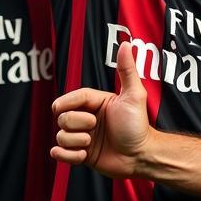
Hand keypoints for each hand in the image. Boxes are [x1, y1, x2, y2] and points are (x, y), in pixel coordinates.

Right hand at [52, 41, 150, 176]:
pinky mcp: (80, 154)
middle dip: (76, 123)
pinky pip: (60, 154)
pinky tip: (83, 156)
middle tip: (94, 126)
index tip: (60, 107)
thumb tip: (126, 43)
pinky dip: (67, 156)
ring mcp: (83, 137)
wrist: (141, 156)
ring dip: (74, 141)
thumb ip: (127, 70)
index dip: (67, 102)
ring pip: (60, 136)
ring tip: (90, 143)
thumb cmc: (138, 125)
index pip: (73, 97)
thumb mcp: (134, 95)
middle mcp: (87, 118)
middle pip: (63, 117)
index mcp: (95, 103)